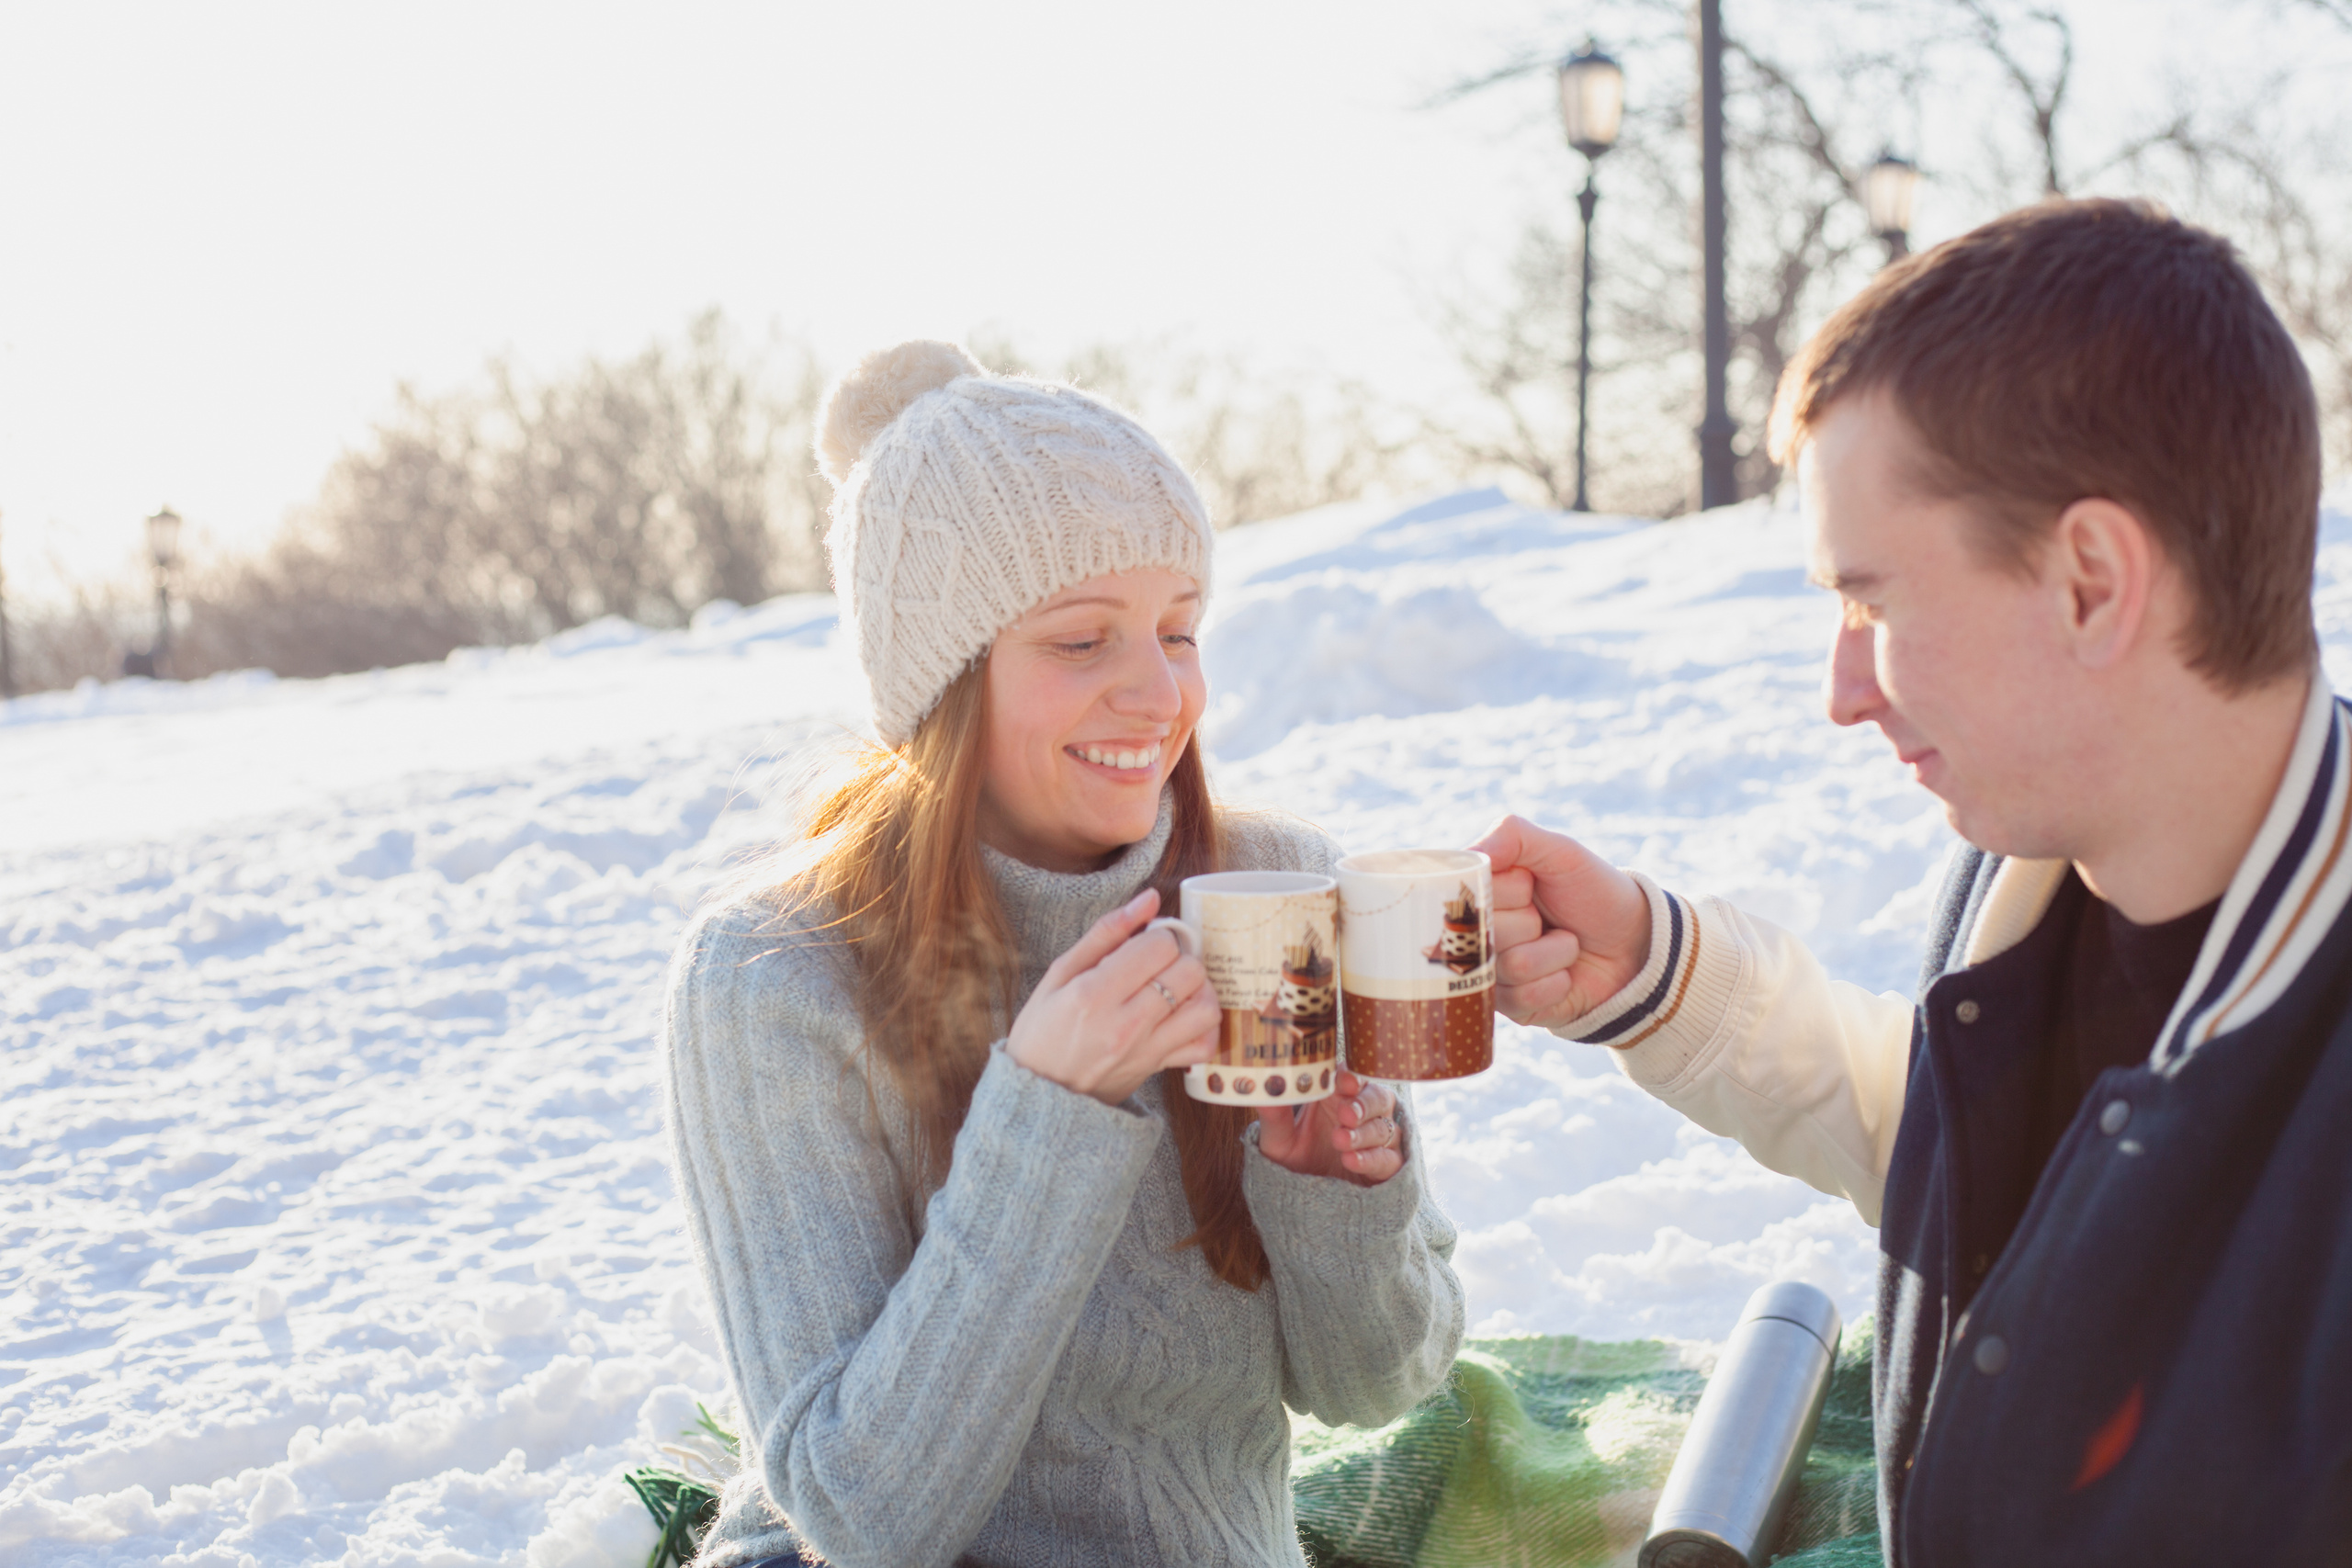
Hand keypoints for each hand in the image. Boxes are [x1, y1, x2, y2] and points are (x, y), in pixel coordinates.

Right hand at [1008, 889, 1219, 1105]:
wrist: (1039, 1095)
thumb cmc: (1043, 1030)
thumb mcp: (1059, 974)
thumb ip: (1106, 932)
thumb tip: (1149, 899)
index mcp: (1093, 993)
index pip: (1160, 946)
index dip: (1158, 937)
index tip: (1145, 944)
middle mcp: (1124, 1023)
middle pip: (1189, 972)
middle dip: (1180, 958)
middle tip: (1160, 964)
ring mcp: (1145, 1049)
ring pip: (1205, 1008)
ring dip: (1198, 990)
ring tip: (1177, 987)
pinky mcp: (1157, 1068)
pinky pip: (1204, 1046)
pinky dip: (1204, 1027)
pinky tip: (1184, 1016)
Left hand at [1256, 1069, 1403, 1185]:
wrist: (1303, 1202)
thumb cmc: (1293, 1160)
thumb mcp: (1278, 1140)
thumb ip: (1275, 1116)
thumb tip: (1262, 1091)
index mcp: (1337, 1097)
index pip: (1352, 1077)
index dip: (1351, 1077)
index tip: (1344, 1082)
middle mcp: (1363, 1114)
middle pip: (1378, 1097)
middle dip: (1364, 1104)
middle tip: (1346, 1114)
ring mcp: (1378, 1139)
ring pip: (1385, 1128)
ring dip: (1364, 1133)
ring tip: (1340, 1141)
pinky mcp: (1387, 1166)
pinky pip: (1389, 1159)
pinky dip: (1372, 1159)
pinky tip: (1351, 1160)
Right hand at [1470, 814, 1651, 1036]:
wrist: (1636, 943)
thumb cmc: (1594, 892)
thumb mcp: (1560, 852)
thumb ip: (1512, 836)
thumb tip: (1474, 855)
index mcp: (1482, 892)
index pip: (1469, 893)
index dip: (1509, 889)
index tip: (1530, 883)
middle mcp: (1479, 933)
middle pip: (1484, 932)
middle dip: (1531, 921)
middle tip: (1548, 917)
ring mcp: (1493, 972)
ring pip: (1509, 964)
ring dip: (1554, 952)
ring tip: (1565, 942)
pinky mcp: (1512, 1006)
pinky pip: (1523, 997)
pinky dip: (1556, 981)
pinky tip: (1566, 974)